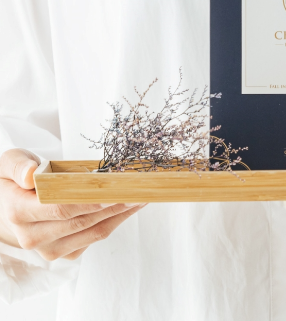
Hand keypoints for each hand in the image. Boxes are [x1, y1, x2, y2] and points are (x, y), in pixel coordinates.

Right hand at [0, 149, 145, 259]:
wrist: (11, 207)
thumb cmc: (17, 181)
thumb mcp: (10, 164)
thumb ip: (18, 166)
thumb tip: (30, 175)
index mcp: (18, 212)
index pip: (60, 209)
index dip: (89, 201)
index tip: (112, 190)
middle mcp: (32, 237)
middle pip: (81, 221)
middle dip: (112, 205)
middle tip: (136, 189)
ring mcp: (49, 249)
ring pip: (92, 231)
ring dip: (120, 214)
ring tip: (140, 196)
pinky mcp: (65, 254)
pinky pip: (95, 237)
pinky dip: (115, 221)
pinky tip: (129, 206)